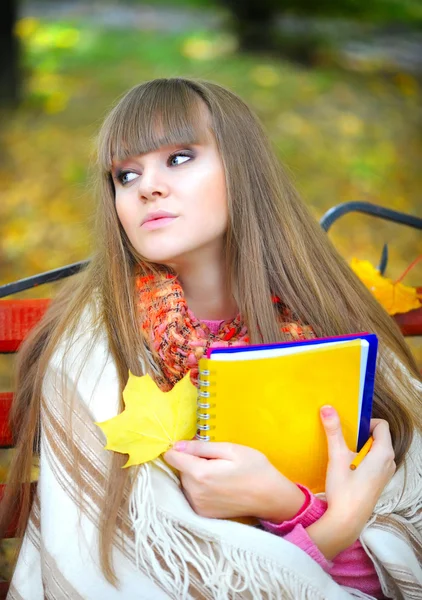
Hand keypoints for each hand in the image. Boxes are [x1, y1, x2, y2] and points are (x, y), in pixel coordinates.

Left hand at [163, 440, 304, 520]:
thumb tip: (177, 445)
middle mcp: (194, 492)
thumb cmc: (254, 468)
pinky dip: (200, 487)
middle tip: (216, 461)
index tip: (193, 446)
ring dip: (195, 475)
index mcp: (200, 474)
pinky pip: (192, 494)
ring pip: (185, 481)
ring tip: (219, 473)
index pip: (171, 457)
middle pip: (179, 469)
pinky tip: (218, 485)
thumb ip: (201, 447)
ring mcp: (197, 506)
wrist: (271, 498)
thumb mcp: (231, 449)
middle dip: (192, 461)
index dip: (180, 448)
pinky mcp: (202, 514)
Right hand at [306, 406, 395, 558]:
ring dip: (360, 448)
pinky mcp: (379, 482)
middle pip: (378, 437)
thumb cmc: (344, 489)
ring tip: (344, 454)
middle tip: (343, 441)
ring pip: (375, 450)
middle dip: (361, 435)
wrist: (346, 521)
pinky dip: (362, 459)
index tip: (350, 429)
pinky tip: (347, 468)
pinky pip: (374, 462)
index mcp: (384, 453)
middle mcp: (389, 462)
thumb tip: (327, 407)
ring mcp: (386, 473)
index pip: (381, 425)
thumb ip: (334, 430)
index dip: (365, 422)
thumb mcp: (337, 456)